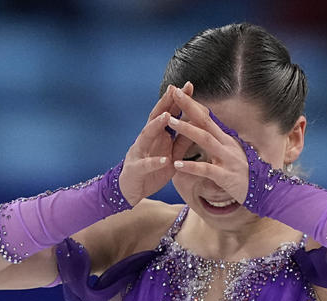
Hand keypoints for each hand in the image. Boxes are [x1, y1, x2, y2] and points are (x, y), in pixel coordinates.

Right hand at [119, 81, 193, 205]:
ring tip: (168, 116)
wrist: (130, 190)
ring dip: (157, 125)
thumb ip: (182, 141)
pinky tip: (163, 159)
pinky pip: (146, 165)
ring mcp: (138, 152)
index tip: (189, 85)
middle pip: (155, 118)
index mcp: (156, 135)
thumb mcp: (171, 154)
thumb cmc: (152, 171)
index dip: (177, 100)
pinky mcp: (136, 169)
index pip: (167, 113)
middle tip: (175, 89)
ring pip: (146, 136)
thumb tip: (196, 124)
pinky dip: (154, 162)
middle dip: (165, 103)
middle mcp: (146, 139)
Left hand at [166, 87, 250, 203]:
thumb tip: (207, 130)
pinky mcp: (226, 176)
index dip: (193, 104)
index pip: (207, 117)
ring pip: (205, 140)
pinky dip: (191, 166)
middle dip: (189, 107)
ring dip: (187, 130)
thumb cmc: (246, 174)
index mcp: (226, 139)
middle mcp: (227, 145)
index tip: (178, 92)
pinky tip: (177, 165)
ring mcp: (227, 159)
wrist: (265, 192)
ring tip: (170, 121)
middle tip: (173, 93)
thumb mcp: (232, 153)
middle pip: (205, 121)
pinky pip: (206, 170)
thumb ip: (219, 142)